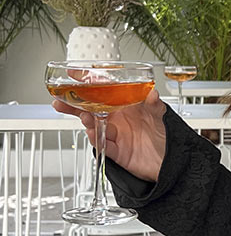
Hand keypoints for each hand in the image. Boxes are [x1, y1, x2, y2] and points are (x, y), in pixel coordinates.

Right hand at [51, 86, 167, 183]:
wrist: (165, 159)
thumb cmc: (158, 134)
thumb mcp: (157, 114)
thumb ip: (154, 103)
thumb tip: (152, 93)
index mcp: (120, 107)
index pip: (100, 93)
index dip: (87, 85)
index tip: (74, 76)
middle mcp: (114, 120)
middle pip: (88, 110)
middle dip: (73, 105)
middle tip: (60, 101)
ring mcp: (114, 136)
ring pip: (94, 127)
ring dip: (87, 121)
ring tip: (85, 116)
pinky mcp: (117, 152)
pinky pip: (104, 146)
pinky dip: (98, 140)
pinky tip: (93, 134)